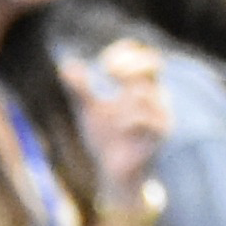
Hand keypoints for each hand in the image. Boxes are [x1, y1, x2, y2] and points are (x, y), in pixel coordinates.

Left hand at [66, 37, 169, 205]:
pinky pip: (151, 121)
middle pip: (154, 65)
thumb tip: (66, 66)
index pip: (143, 58)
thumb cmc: (106, 138)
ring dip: (126, 96)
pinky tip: (121, 127)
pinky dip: (132, 120)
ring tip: (115, 108)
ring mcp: (159, 115)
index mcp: (140, 88)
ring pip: (147, 92)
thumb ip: (81, 90)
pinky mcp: (159, 136)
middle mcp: (154, 97)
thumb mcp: (89, 111)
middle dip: (130, 64)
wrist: (113, 173)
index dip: (126, 53)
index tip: (104, 61)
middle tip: (108, 71)